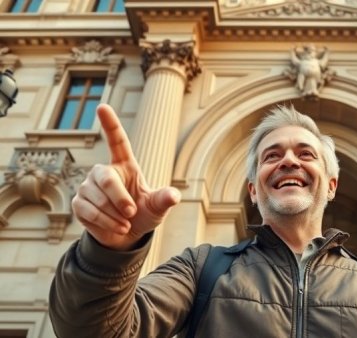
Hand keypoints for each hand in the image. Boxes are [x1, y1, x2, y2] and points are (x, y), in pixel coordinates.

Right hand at [71, 104, 180, 250]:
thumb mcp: (158, 208)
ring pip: (97, 198)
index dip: (110, 124)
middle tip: (132, 212)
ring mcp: (88, 186)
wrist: (126, 236)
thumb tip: (174, 196)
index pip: (117, 141)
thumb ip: (164, 200)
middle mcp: (104, 171)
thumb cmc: (144, 214)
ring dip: (114, 215)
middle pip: (106, 177)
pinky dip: (105, 223)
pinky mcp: (78, 203)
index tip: (102, 106)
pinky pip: (88, 211)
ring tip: (126, 223)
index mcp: (125, 165)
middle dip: (119, 198)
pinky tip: (116, 227)